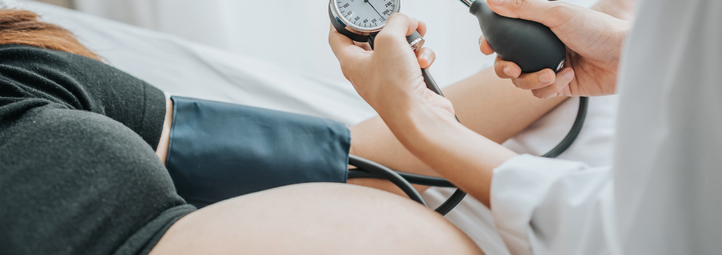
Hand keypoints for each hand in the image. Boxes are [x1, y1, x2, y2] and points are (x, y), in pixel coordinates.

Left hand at [329, 14, 453, 117]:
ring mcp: (387, 77)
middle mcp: (366, 71)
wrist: (420, 117)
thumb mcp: (390, 40)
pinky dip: (421, 57)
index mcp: (351, 62)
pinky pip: (413, 59)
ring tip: (417, 43)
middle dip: (391, 27)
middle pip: (373, 39)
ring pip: (398, 47)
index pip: (337, 36)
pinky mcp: (406, 82)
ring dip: (412, 41)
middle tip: (401, 22)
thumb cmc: (396, 90)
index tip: (353, 13)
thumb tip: (407, 21)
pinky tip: (422, 63)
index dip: (342, 21)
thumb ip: (396, 22)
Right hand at [479, 0, 629, 97]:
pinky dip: (552, 86)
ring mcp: (548, 67)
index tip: (487, 47)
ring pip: (521, 81)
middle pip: (505, 63)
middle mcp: (540, 48)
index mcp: (537, 28)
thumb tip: (492, 0)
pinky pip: (540, 93)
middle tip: (513, 67)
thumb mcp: (558, 13)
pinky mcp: (559, 86)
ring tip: (552, 72)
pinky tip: (569, 75)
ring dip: (533, 79)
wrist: (625, 54)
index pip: (504, 36)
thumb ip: (523, 7)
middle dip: (504, 67)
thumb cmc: (598, 28)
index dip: (491, 42)